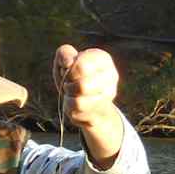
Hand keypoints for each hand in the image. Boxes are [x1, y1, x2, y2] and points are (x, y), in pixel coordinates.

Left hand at [54, 44, 123, 168]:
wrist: (94, 118)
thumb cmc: (76, 88)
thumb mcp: (65, 70)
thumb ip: (64, 58)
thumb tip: (66, 55)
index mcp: (103, 60)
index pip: (84, 57)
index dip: (71, 65)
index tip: (69, 70)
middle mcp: (110, 76)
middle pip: (78, 72)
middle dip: (67, 81)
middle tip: (69, 87)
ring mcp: (106, 95)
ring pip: (77, 90)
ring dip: (68, 95)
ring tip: (72, 97)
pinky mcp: (100, 112)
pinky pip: (76, 107)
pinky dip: (71, 108)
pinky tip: (77, 111)